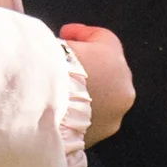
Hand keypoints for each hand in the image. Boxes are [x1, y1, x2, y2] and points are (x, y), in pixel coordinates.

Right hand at [60, 23, 135, 143]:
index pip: (102, 38)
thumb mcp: (56, 43)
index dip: (80, 33)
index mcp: (114, 57)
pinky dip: (84, 112)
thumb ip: (66, 42)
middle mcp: (124, 86)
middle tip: (64, 63)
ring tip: (64, 90)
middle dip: (88, 64)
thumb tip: (62, 45)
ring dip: (88, 91)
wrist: (42, 111)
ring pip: (104, 96)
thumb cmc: (49, 72)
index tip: (64, 34)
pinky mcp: (104, 133)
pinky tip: (65, 109)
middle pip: (106, 69)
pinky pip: (96, 117)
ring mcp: (116, 113)